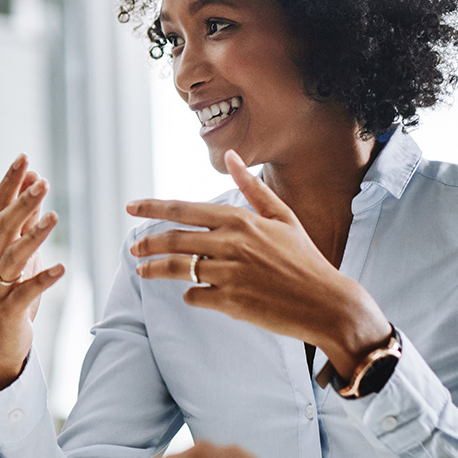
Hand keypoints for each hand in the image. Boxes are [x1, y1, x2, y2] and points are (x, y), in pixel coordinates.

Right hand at [0, 154, 65, 391]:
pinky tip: (62, 269)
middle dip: (21, 202)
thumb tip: (34, 182)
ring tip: (54, 216)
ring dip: (32, 235)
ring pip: (12, 256)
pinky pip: (25, 292)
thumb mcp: (20, 252)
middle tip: (41, 181)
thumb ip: (26, 219)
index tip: (24, 157)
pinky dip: (43, 279)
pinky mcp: (9, 309)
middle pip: (3, 226)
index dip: (10, 182)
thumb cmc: (12, 292)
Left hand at [127, 150, 392, 375]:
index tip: (130, 207)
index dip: (152, 208)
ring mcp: (230, 273)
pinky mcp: (230, 301)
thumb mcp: (282, 217)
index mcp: (241, 220)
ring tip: (143, 271)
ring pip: (178, 268)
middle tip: (134, 249)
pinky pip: (195, 296)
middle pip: (174, 239)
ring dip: (155, 270)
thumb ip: (252, 188)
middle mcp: (232, 244)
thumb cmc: (303, 258)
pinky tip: (193, 294)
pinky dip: (190, 295)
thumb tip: (232, 155)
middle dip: (147, 244)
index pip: (184, 209)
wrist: (326, 302)